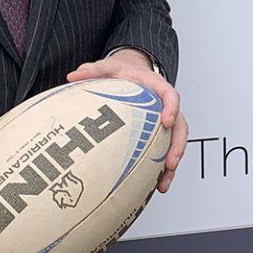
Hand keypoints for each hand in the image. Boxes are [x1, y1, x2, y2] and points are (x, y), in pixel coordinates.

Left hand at [69, 48, 187, 191]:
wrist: (133, 74)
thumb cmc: (125, 73)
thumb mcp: (109, 67)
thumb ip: (94, 70)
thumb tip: (73, 76)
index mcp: (158, 88)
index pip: (171, 96)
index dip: (172, 108)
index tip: (166, 120)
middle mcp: (166, 107)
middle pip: (179, 127)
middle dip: (177, 146)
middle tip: (170, 162)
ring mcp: (165, 122)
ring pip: (175, 143)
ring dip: (172, 165)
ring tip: (163, 184)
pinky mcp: (160, 134)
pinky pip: (165, 152)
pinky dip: (162, 170)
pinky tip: (156, 185)